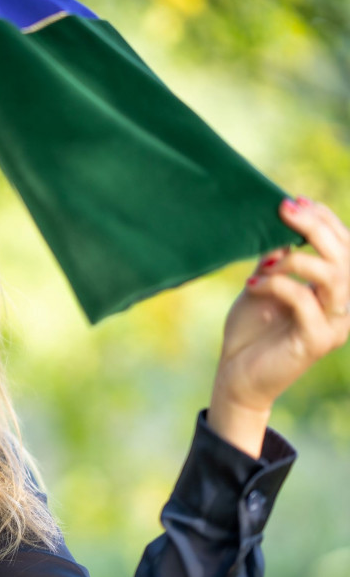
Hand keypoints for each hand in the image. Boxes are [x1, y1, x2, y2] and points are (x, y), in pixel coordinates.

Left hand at [209, 196, 349, 456]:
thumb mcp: (264, 285)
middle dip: (316, 227)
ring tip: (266, 260)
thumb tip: (282, 224)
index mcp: (337, 289)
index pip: (345, 246)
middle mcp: (344, 306)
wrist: (236, 376)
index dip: (325, 219)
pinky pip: (304, 301)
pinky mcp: (315, 341)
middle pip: (345, 256)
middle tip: (285, 209)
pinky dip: (277, 285)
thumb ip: (277, 259)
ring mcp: (334, 325)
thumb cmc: (251, 330)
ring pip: (334, 276)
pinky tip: (251, 285)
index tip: (294, 200)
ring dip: (298, 258)